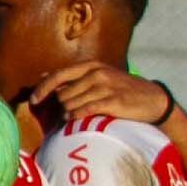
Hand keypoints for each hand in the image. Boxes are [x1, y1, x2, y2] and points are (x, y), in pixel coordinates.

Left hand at [32, 60, 170, 127]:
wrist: (153, 100)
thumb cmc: (122, 90)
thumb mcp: (99, 77)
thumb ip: (73, 77)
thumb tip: (44, 76)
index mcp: (92, 66)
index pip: (58, 75)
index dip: (42, 89)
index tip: (33, 100)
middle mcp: (97, 73)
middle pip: (63, 93)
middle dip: (60, 106)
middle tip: (65, 114)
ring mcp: (105, 86)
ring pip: (71, 103)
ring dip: (68, 113)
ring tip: (75, 117)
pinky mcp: (112, 101)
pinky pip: (83, 110)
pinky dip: (75, 116)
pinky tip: (76, 119)